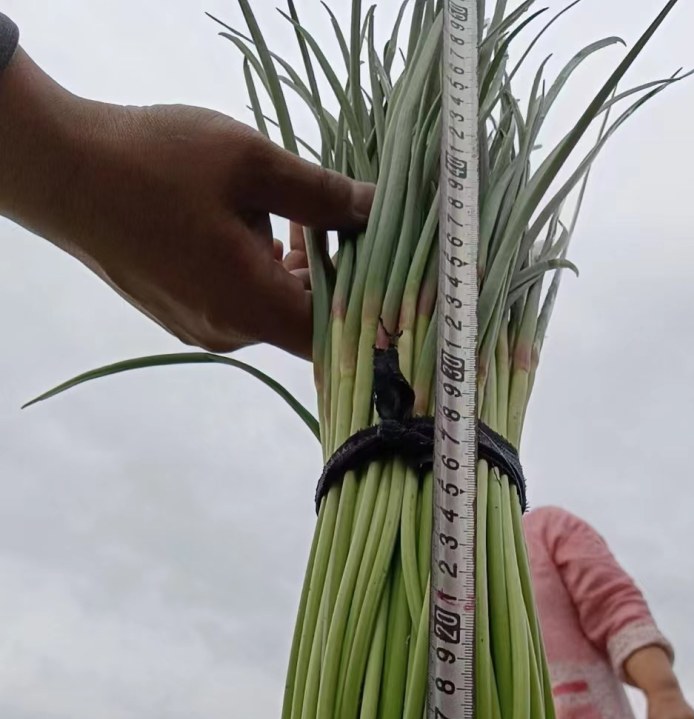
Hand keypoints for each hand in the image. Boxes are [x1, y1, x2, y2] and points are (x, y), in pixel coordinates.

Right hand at [0, 51, 372, 357]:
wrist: (64, 172)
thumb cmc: (157, 163)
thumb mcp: (252, 164)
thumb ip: (322, 195)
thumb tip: (378, 210)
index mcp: (251, 307)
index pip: (336, 336)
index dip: (368, 305)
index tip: (385, 260)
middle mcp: (229, 332)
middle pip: (306, 322)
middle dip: (334, 276)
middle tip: (344, 218)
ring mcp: (200, 327)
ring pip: (272, 308)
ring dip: (296, 269)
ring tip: (296, 213)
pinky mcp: (180, 312)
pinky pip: (238, 300)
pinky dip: (260, 270)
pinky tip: (254, 224)